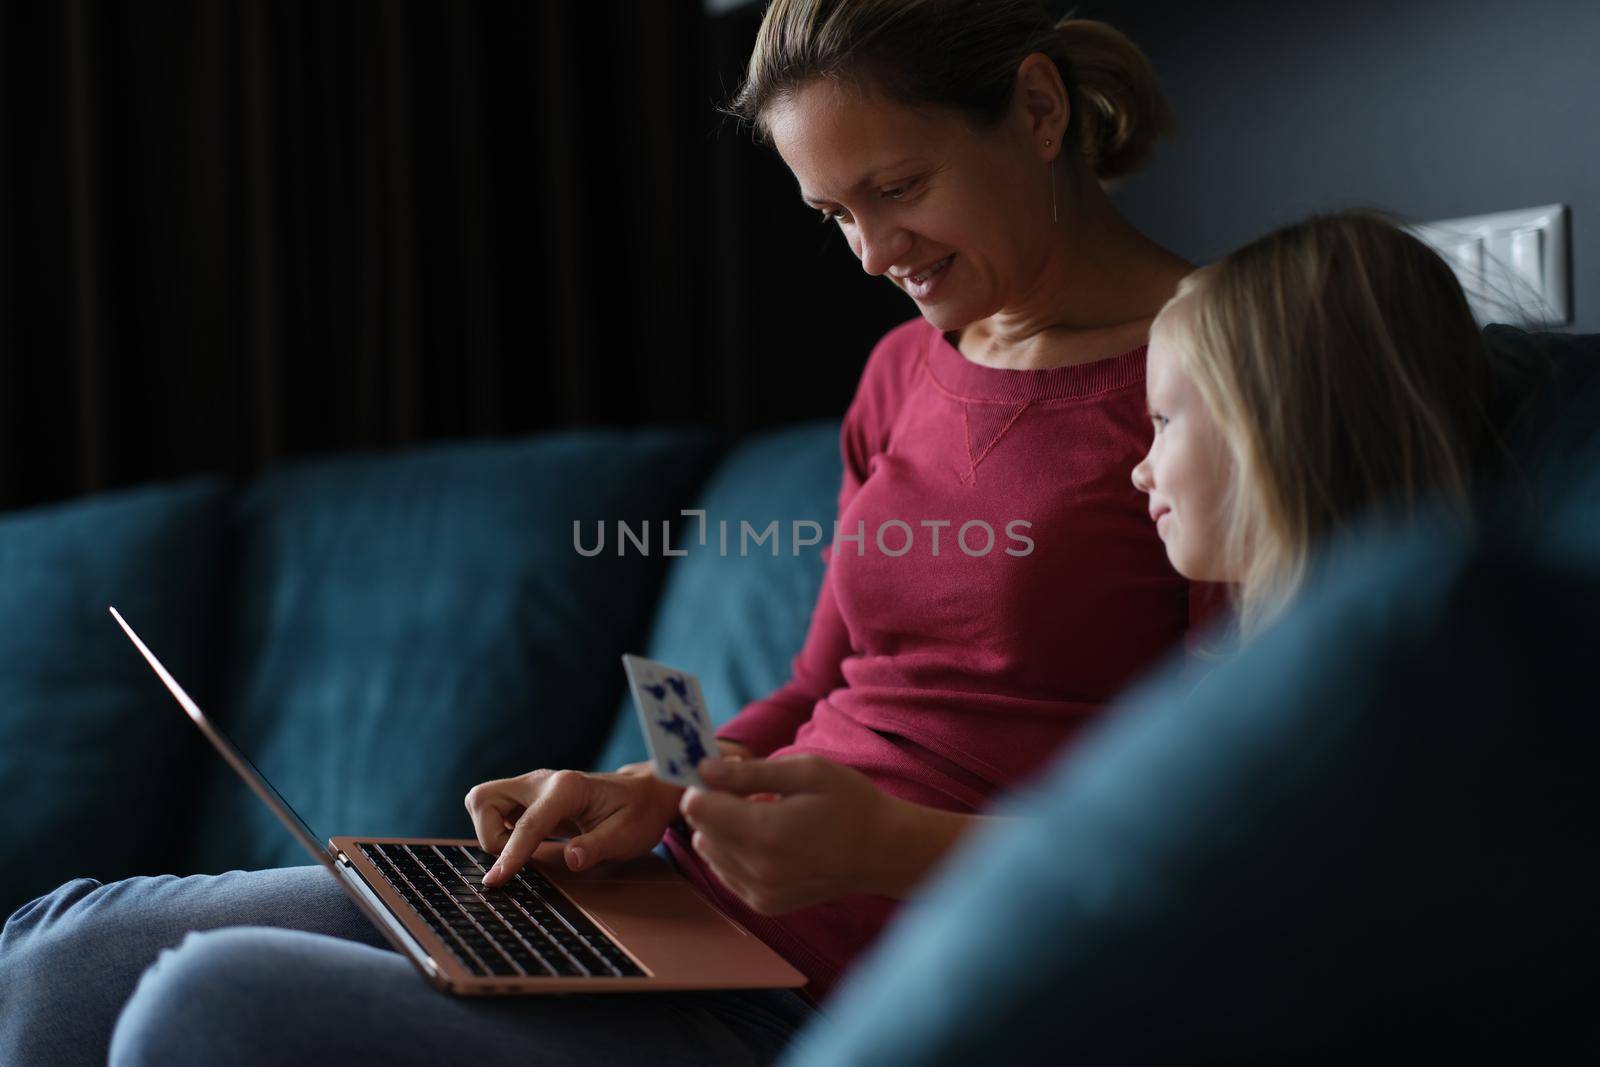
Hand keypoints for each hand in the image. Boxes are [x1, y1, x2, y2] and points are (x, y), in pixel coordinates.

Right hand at [465, 764, 682, 885]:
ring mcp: (532, 786)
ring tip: (522, 851)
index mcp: (568, 788)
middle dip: (489, 835)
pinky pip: (493, 810)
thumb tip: (572, 859)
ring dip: (491, 833)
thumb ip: (598, 846)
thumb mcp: (628, 836)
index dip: (510, 855)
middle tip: (518, 859)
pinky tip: (522, 844)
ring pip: (483, 802)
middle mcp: (543, 781)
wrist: (643, 794)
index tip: (495, 881)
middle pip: (484, 799)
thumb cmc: (637, 814)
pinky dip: (497, 830)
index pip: (528, 823)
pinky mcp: (527, 797)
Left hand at [678, 753, 901, 914]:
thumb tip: (703, 769)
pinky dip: (736, 852)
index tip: (726, 773)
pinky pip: (726, 872)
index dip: (705, 784)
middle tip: (752, 791)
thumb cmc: (850, 803)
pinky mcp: (764, 904)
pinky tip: (769, 840)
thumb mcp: (806, 771)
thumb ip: (750, 772)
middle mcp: (757, 870)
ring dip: (724, 830)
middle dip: (716, 806)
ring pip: (709, 852)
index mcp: (766, 833)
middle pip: (699, 829)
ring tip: (765, 815)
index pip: (696, 807)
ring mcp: (760, 893)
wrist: (883, 852)